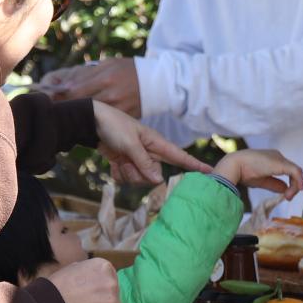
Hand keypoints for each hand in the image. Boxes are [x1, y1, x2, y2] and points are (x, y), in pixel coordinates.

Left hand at [39, 59, 140, 114]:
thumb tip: (60, 83)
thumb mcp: (107, 64)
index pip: (73, 91)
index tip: (43, 96)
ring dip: (74, 115)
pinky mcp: (123, 120)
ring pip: (89, 117)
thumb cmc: (128, 70)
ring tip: (62, 114)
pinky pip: (103, 123)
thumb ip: (84, 74)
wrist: (157, 82)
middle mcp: (110, 96)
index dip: (56, 96)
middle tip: (48, 108)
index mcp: (104, 79)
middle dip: (62, 107)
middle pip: (78, 106)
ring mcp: (117, 110)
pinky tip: (82, 119)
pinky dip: (92, 122)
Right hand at [46, 257, 122, 302]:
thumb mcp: (75, 267)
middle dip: (104, 299)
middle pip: (115, 294)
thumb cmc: (58, 284)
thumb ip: (91, 271)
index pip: (112, 278)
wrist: (49, 302)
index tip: (90, 291)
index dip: (101, 286)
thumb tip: (97, 276)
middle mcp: (111, 282)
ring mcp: (111, 301)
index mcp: (104, 267)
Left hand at [91, 100, 212, 184]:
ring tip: (118, 158)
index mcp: (156, 143)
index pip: (180, 156)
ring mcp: (137, 160)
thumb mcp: (130, 143)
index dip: (195, 165)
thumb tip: (158, 180)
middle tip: (126, 159)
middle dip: (139, 172)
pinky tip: (113, 162)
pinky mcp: (126, 165)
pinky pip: (126, 179)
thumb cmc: (113, 126)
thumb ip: (144, 162)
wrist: (91, 123)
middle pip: (153, 175)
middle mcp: (149, 153)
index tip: (210, 172)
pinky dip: (118, 173)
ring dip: (126, 172)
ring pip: (139, 180)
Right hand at [214, 149, 302, 202]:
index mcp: (271, 159)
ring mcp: (279, 159)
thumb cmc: (243, 172)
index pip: (287, 171)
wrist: (234, 165)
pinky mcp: (281, 163)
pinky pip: (296, 172)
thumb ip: (274, 184)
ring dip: (295, 186)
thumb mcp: (261, 181)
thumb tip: (285, 191)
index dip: (290, 184)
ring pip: (295, 172)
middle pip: (292, 171)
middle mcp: (277, 157)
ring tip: (288, 197)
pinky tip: (298, 189)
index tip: (286, 196)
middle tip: (288, 198)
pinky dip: (298, 181)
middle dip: (293, 186)